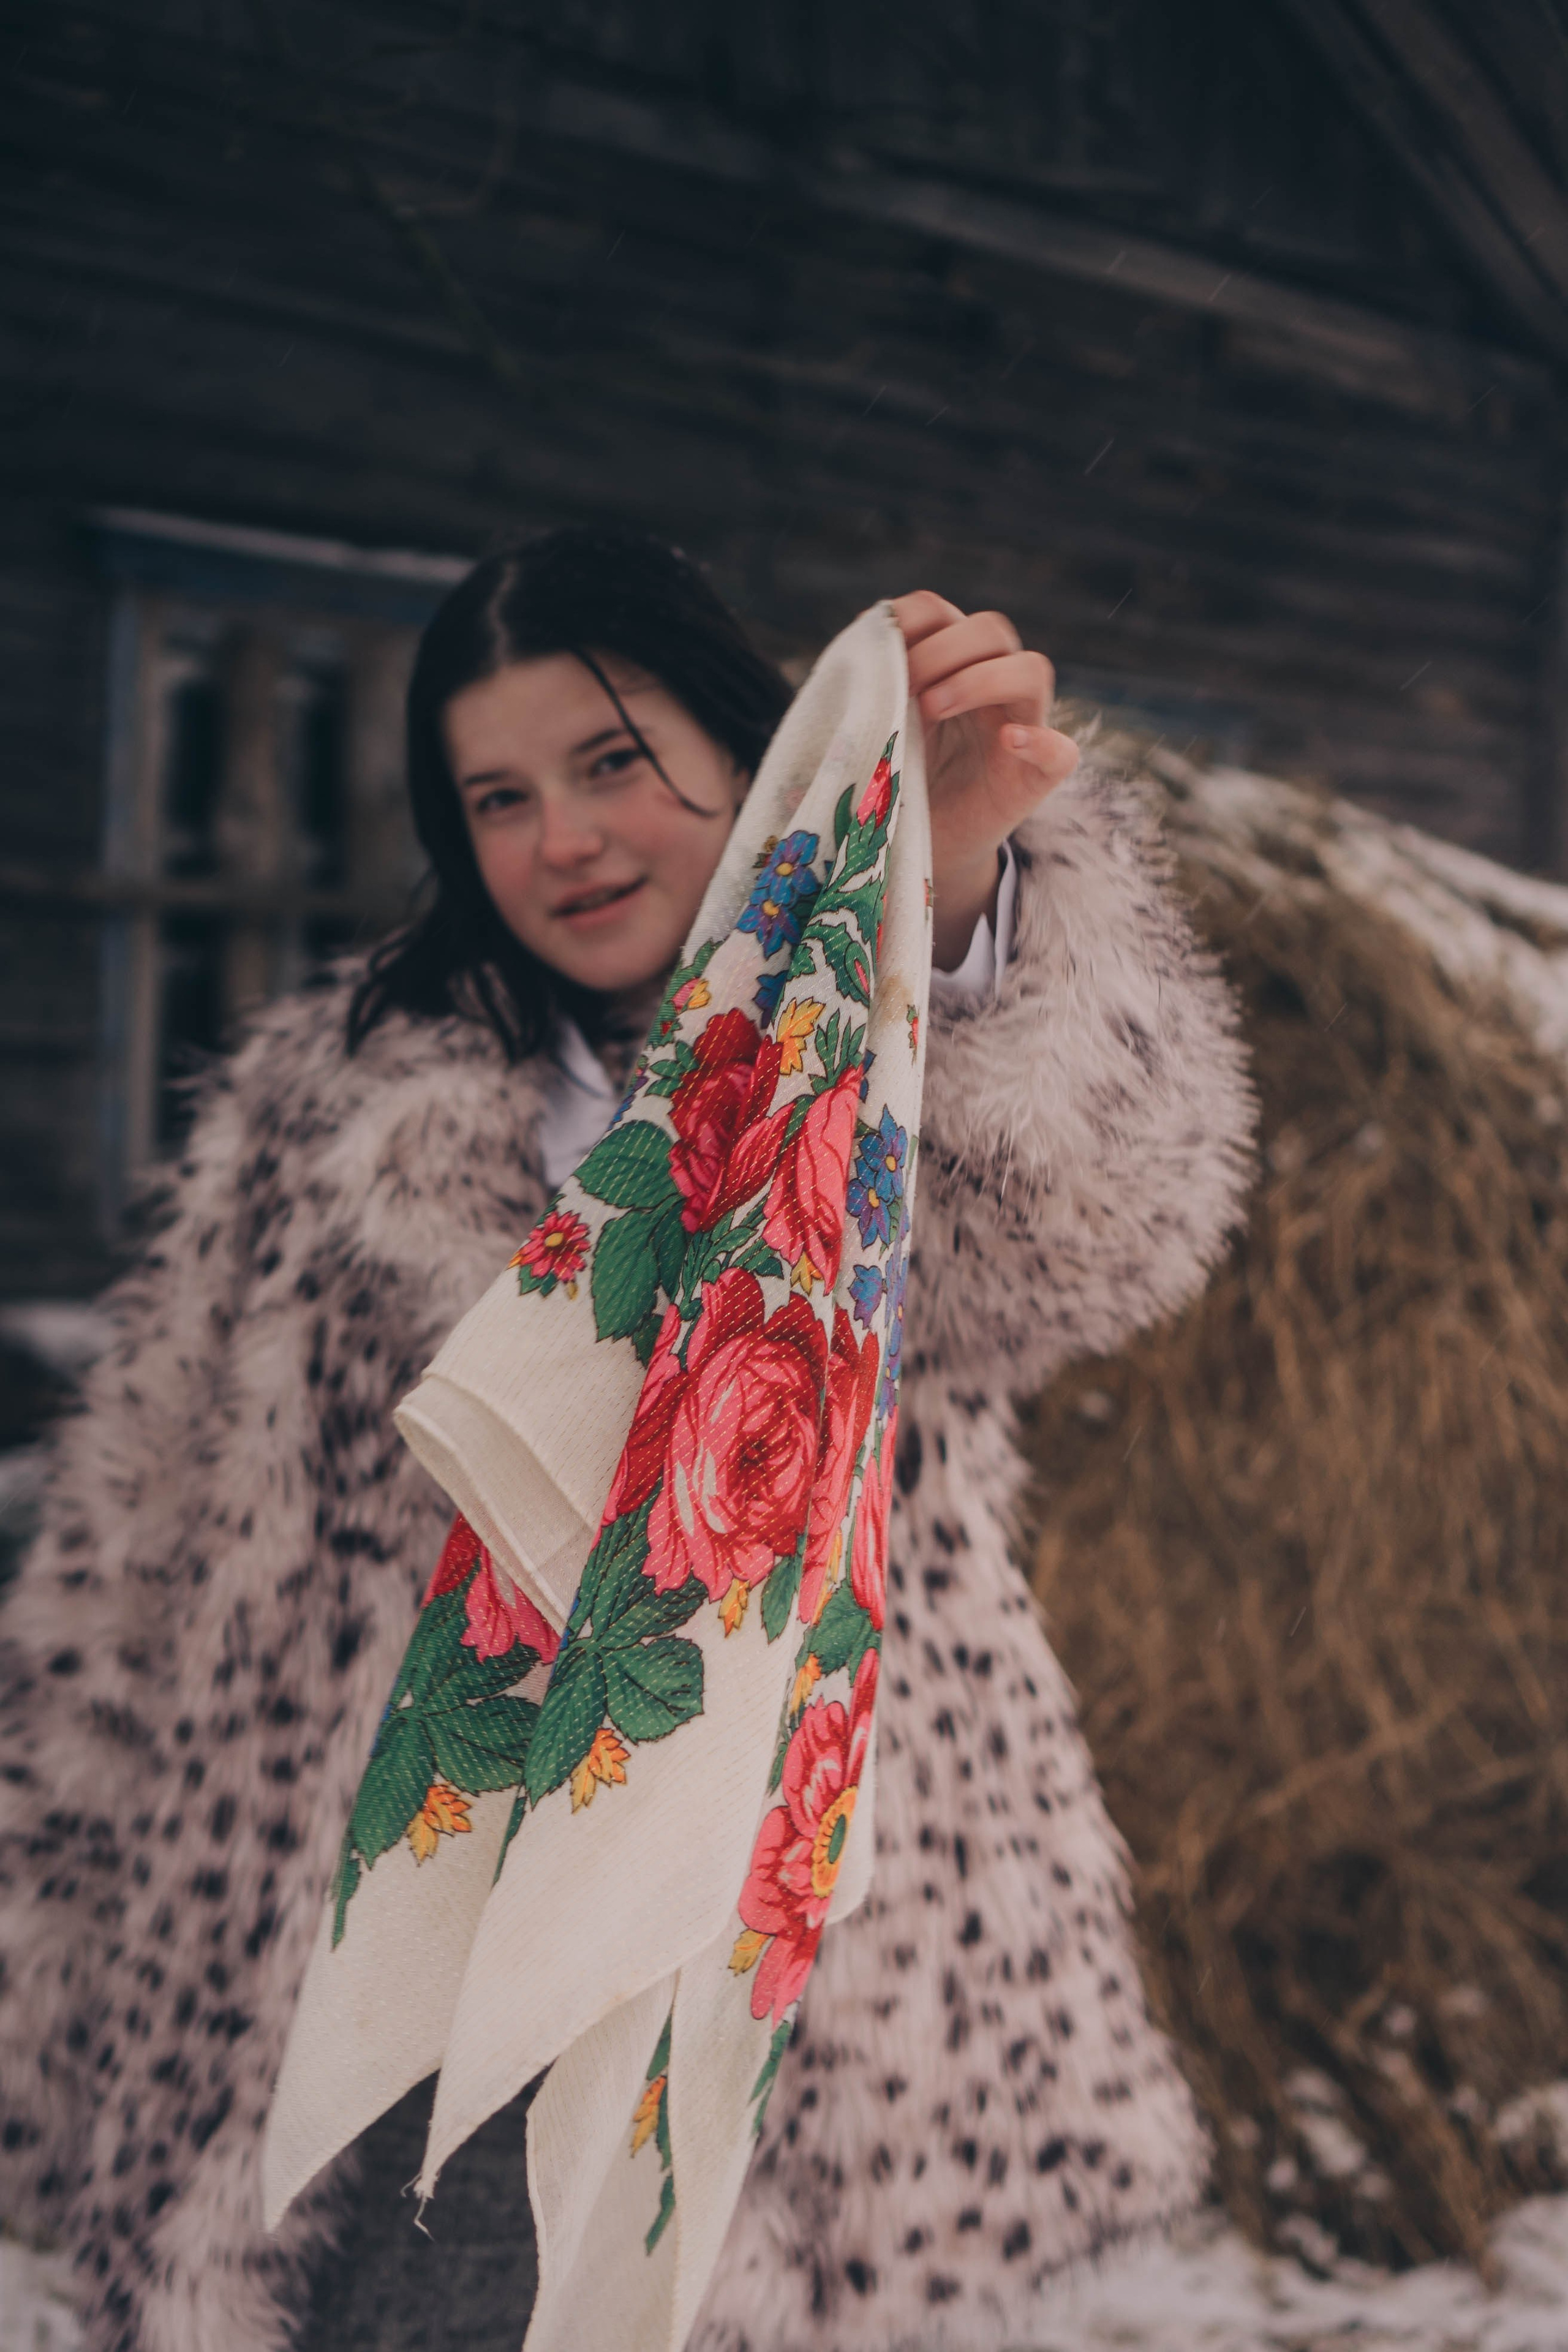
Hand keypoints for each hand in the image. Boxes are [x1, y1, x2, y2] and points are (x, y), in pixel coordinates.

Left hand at [891, 591, 1079, 969]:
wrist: (902, 847)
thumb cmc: (884, 782)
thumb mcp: (870, 730)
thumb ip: (867, 692)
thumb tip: (859, 648)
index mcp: (943, 666)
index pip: (939, 613)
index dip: (910, 621)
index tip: (877, 653)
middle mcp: (988, 688)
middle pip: (991, 629)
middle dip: (942, 650)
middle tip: (905, 687)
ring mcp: (1019, 728)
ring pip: (1032, 670)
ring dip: (980, 679)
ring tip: (931, 709)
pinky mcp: (1034, 778)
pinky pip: (1062, 751)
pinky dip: (1041, 742)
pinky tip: (1009, 742)